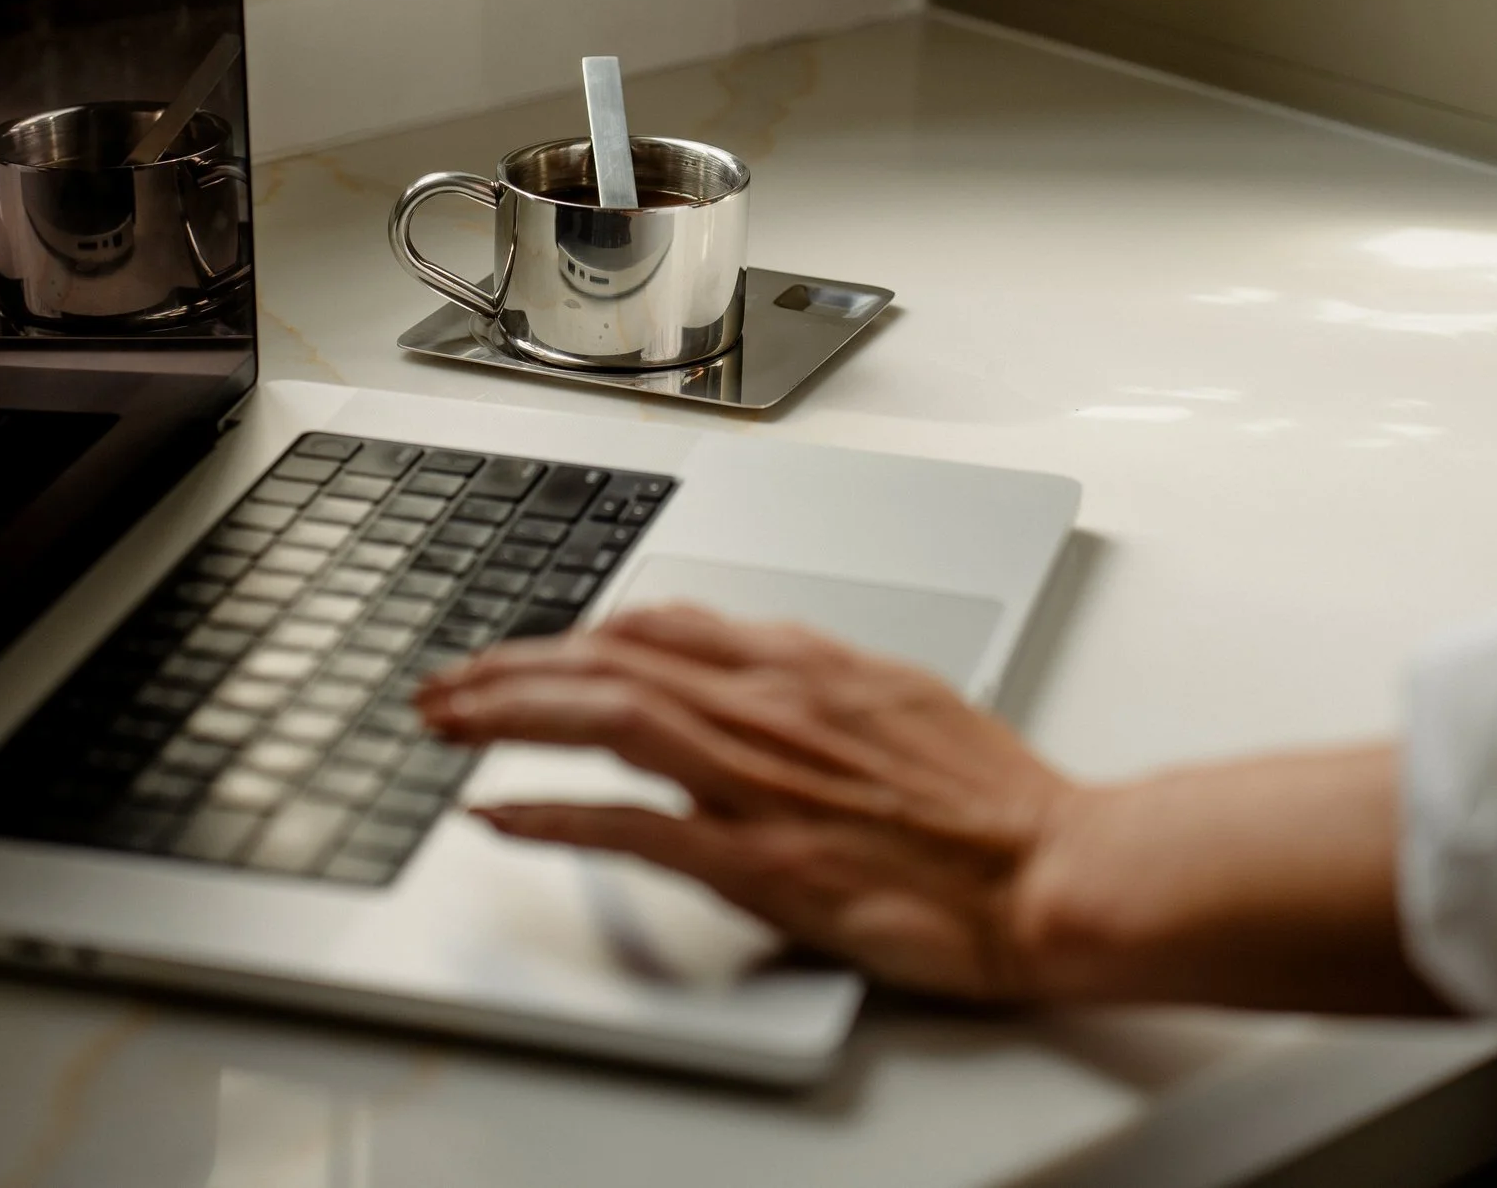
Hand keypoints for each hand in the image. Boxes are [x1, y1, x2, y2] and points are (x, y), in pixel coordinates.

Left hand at [416, 602, 1079, 1000]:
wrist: (1052, 870)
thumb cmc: (991, 801)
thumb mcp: (897, 698)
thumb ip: (811, 678)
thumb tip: (747, 662)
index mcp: (804, 665)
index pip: (658, 626)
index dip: (573, 634)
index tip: (525, 649)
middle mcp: (771, 707)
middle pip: (608, 660)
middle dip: (511, 665)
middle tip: (445, 683)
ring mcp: (760, 783)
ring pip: (604, 719)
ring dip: (507, 716)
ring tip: (443, 724)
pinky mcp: (761, 861)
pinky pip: (631, 829)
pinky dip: (552, 818)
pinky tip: (499, 817)